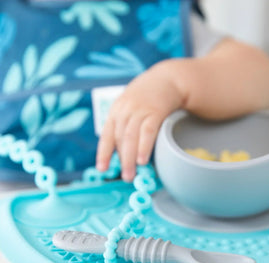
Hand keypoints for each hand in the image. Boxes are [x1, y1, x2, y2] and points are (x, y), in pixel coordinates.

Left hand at [96, 61, 184, 181]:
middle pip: (120, 139)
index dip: (103, 153)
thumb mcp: (129, 106)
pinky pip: (147, 132)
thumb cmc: (147, 98)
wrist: (166, 79)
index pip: (106, 135)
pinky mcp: (155, 111)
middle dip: (121, 160)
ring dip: (130, 158)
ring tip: (132, 173)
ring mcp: (139, 110)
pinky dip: (144, 146)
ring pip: (131, 137)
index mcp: (116, 111)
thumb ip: (125, 125)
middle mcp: (125, 110)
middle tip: (125, 177)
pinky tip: (142, 159)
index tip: (101, 168)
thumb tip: (124, 152)